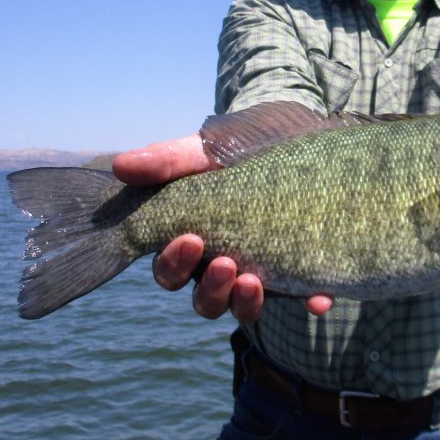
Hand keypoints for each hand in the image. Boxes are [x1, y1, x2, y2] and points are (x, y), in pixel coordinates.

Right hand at [113, 134, 333, 320]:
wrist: (298, 132)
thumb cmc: (243, 142)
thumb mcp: (208, 147)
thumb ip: (171, 159)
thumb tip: (121, 166)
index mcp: (194, 237)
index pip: (170, 268)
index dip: (174, 263)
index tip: (191, 238)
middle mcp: (223, 261)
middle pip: (204, 299)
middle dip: (211, 288)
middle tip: (226, 263)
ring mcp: (262, 269)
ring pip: (243, 307)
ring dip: (246, 301)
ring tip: (255, 279)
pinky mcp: (302, 270)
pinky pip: (304, 296)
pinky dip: (310, 300)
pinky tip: (318, 298)